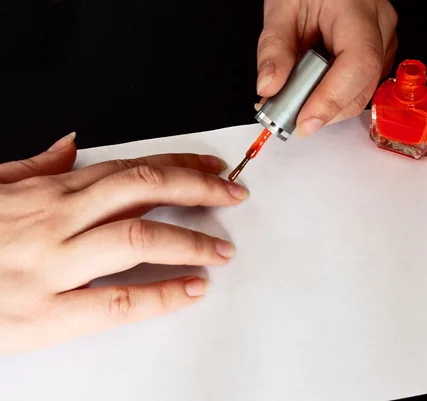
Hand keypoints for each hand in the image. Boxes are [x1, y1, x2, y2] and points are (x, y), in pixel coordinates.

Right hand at [0, 133, 247, 353]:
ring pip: (138, 239)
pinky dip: (163, 294)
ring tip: (221, 249)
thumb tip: (71, 146)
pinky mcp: (47, 313)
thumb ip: (32, 166)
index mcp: (48, 193)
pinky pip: (118, 301)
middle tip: (233, 195)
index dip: (180, 165)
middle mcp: (56, 221)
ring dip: (191, 240)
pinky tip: (192, 289)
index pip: (130, 169)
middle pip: (144, 192)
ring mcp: (53, 266)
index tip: (211, 167)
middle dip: (199, 189)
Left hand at [255, 0, 397, 135]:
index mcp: (358, 10)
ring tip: (294, 100)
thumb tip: (269, 87)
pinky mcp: (378, 53)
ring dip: (326, 106)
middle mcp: (380, 27)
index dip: (331, 100)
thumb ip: (273, 48)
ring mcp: (384, 41)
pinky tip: (311, 91)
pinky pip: (359, 86)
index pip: (358, 64)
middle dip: (323, 110)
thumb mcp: (282, 7)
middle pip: (361, 87)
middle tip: (286, 116)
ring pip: (361, 93)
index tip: (304, 122)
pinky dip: (333, 97)